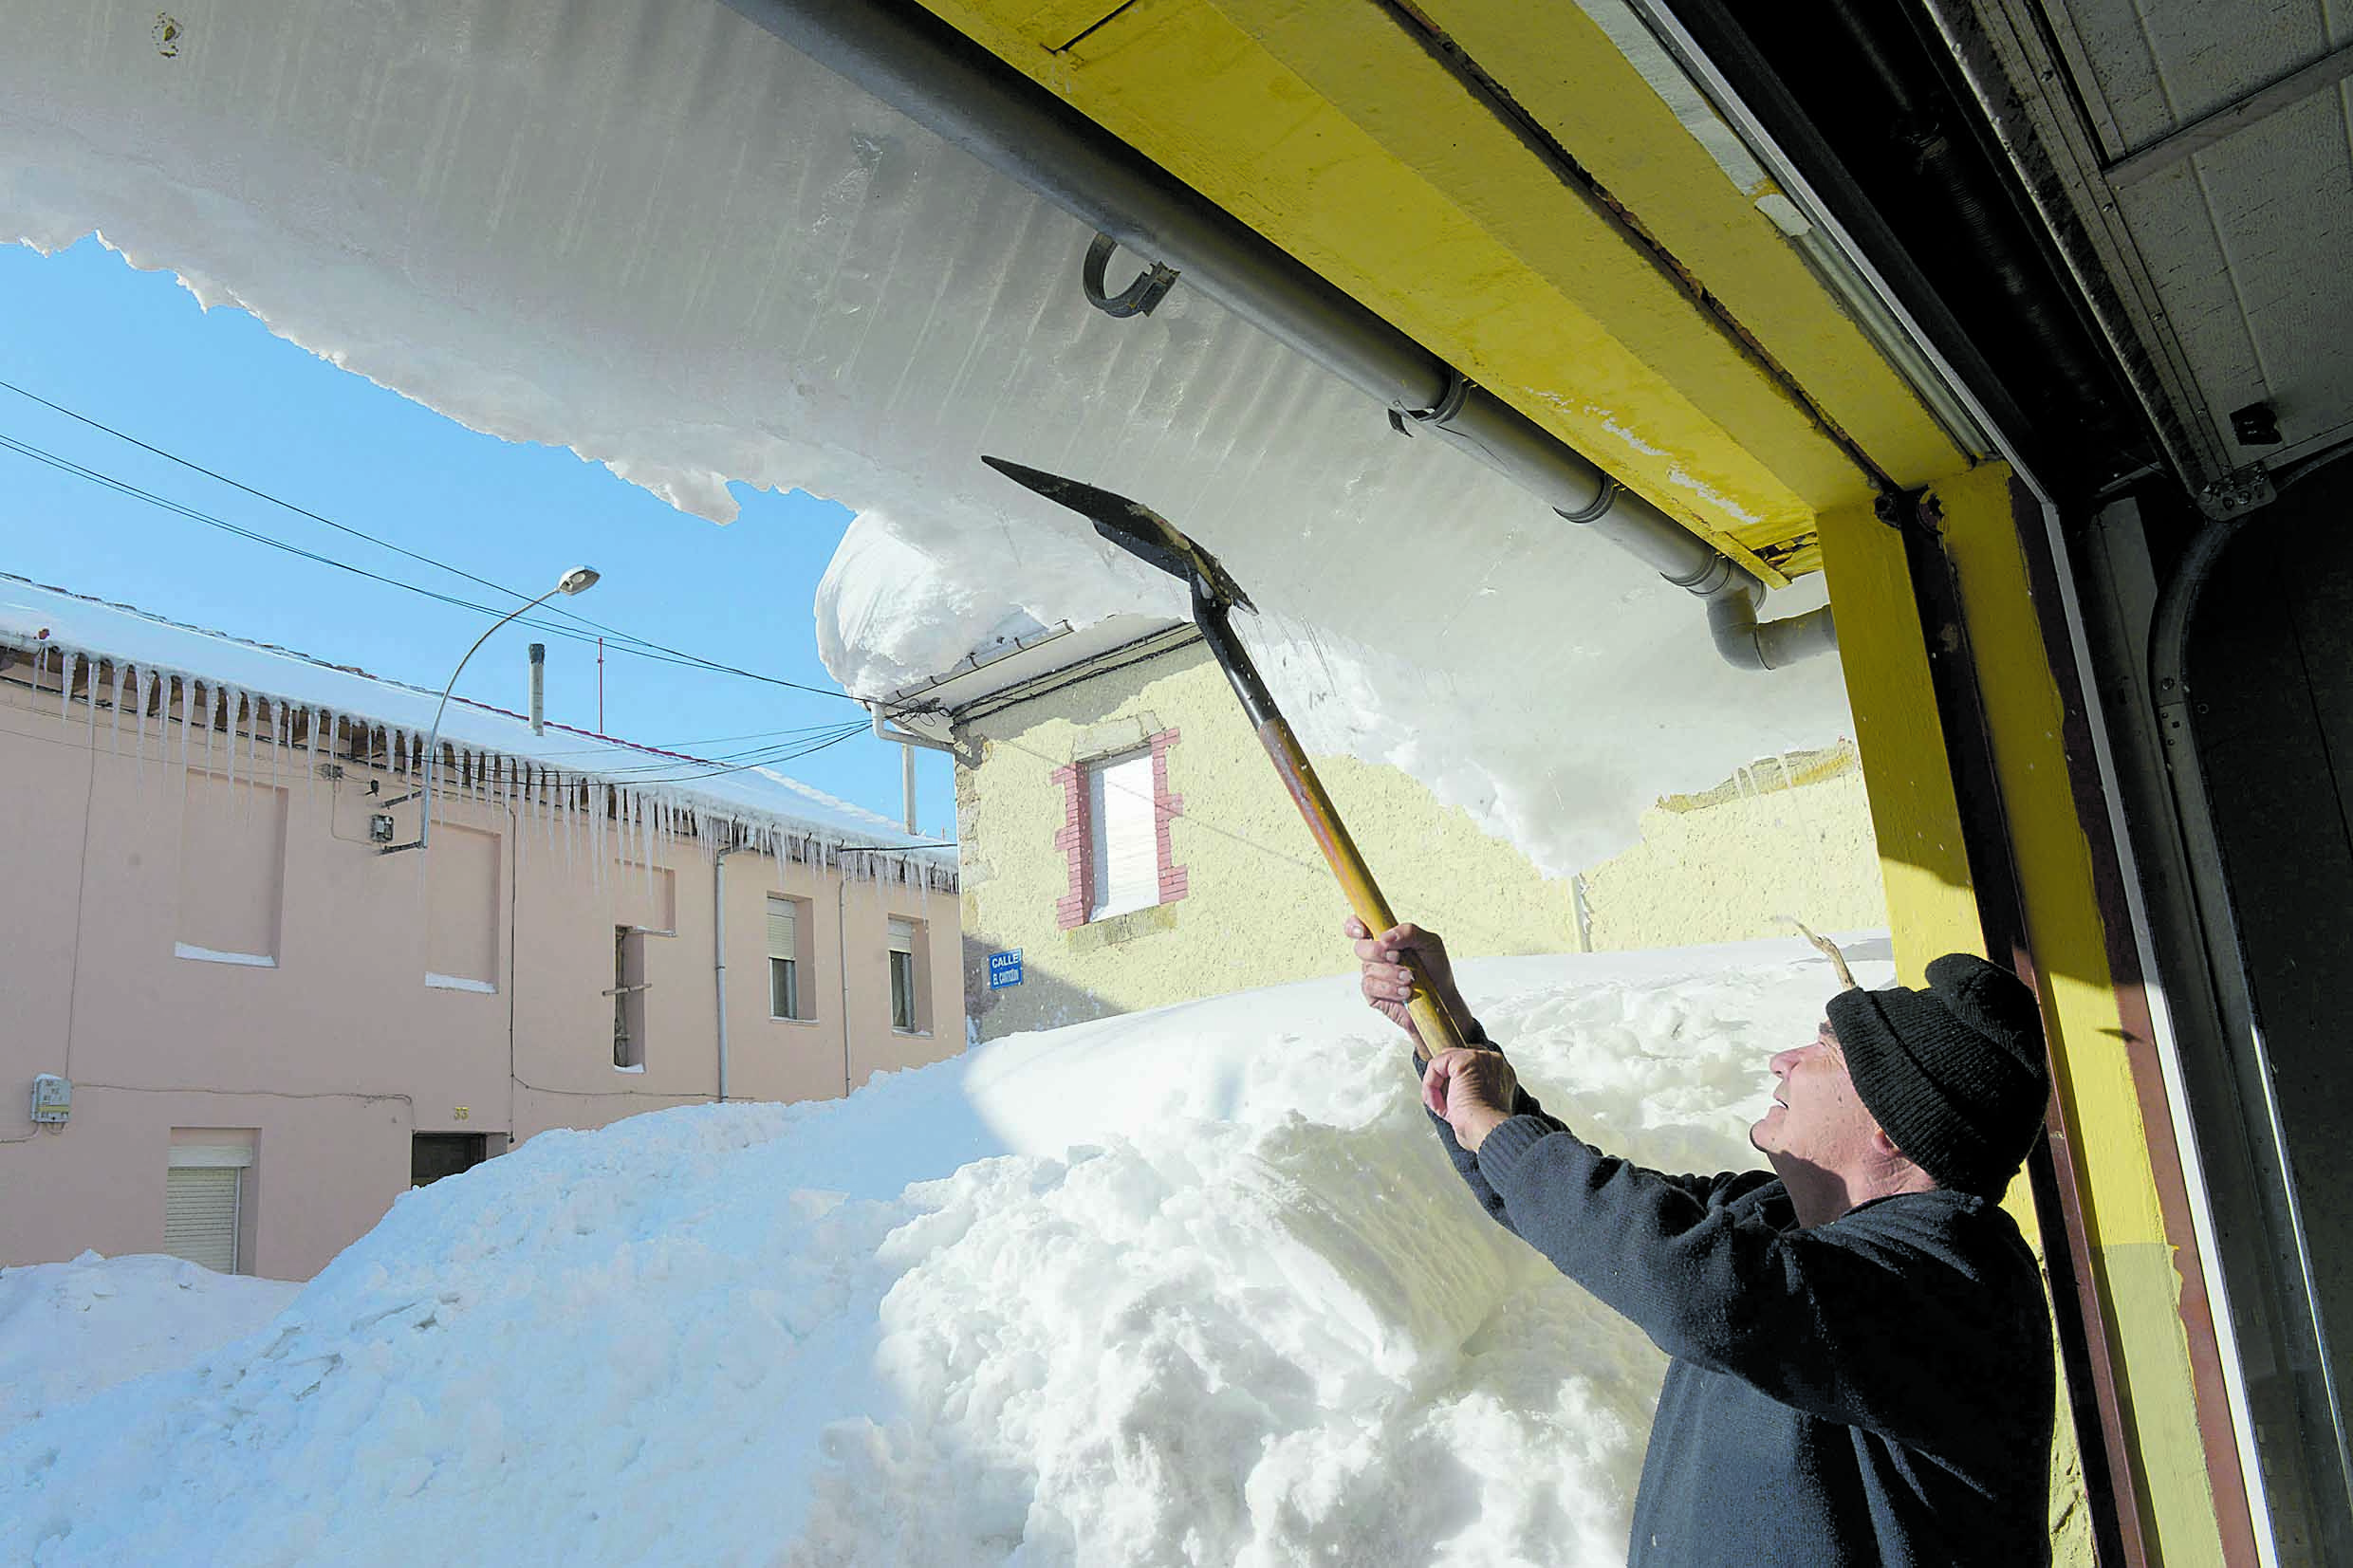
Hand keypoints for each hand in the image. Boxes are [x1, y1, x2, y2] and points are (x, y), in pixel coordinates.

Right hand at [1346, 918, 1472, 1052]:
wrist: (1443, 998)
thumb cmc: (1434, 967)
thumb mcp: (1429, 942)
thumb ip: (1408, 932)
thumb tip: (1385, 937)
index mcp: (1386, 939)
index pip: (1359, 927)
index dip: (1354, 926)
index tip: (1363, 931)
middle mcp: (1376, 956)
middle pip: (1360, 947)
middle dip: (1378, 952)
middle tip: (1398, 957)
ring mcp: (1373, 975)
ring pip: (1368, 968)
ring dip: (1391, 973)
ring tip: (1410, 978)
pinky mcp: (1373, 995)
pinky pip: (1371, 987)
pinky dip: (1389, 988)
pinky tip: (1405, 991)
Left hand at [1422, 1047, 1518, 1152]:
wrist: (1489, 1131)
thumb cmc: (1486, 1129)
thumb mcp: (1481, 1111)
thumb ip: (1469, 1097)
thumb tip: (1450, 1103)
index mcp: (1502, 1074)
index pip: (1473, 1066)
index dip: (1456, 1080)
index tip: (1449, 1100)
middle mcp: (1494, 1062)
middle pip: (1458, 1059)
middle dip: (1444, 1080)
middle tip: (1442, 1104)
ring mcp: (1481, 1059)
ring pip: (1445, 1063)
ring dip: (1435, 1086)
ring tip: (1440, 1107)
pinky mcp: (1464, 1062)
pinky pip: (1436, 1065)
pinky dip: (1430, 1085)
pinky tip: (1437, 1103)